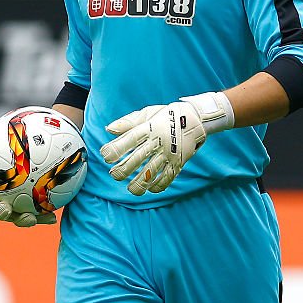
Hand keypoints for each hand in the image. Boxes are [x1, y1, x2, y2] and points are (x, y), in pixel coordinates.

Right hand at [0, 151, 56, 226]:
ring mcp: (18, 215)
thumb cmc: (6, 170)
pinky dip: (44, 218)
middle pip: (1, 213)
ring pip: (20, 219)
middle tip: (5, 209)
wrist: (26, 176)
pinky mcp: (32, 217)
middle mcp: (4, 209)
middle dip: (2, 213)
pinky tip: (52, 218)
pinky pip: (38, 218)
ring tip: (31, 218)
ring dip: (24, 220)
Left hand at [100, 92, 232, 195]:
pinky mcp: (179, 162)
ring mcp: (169, 153)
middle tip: (114, 175)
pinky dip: (158, 186)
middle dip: (123, 170)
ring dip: (138, 184)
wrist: (196, 118)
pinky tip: (150, 189)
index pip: (129, 140)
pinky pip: (168, 177)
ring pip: (152, 172)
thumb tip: (109, 130)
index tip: (106, 156)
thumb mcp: (147, 113)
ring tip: (131, 188)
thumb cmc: (166, 115)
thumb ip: (128, 122)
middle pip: (138, 158)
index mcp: (148, 128)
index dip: (115, 149)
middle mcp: (158, 141)